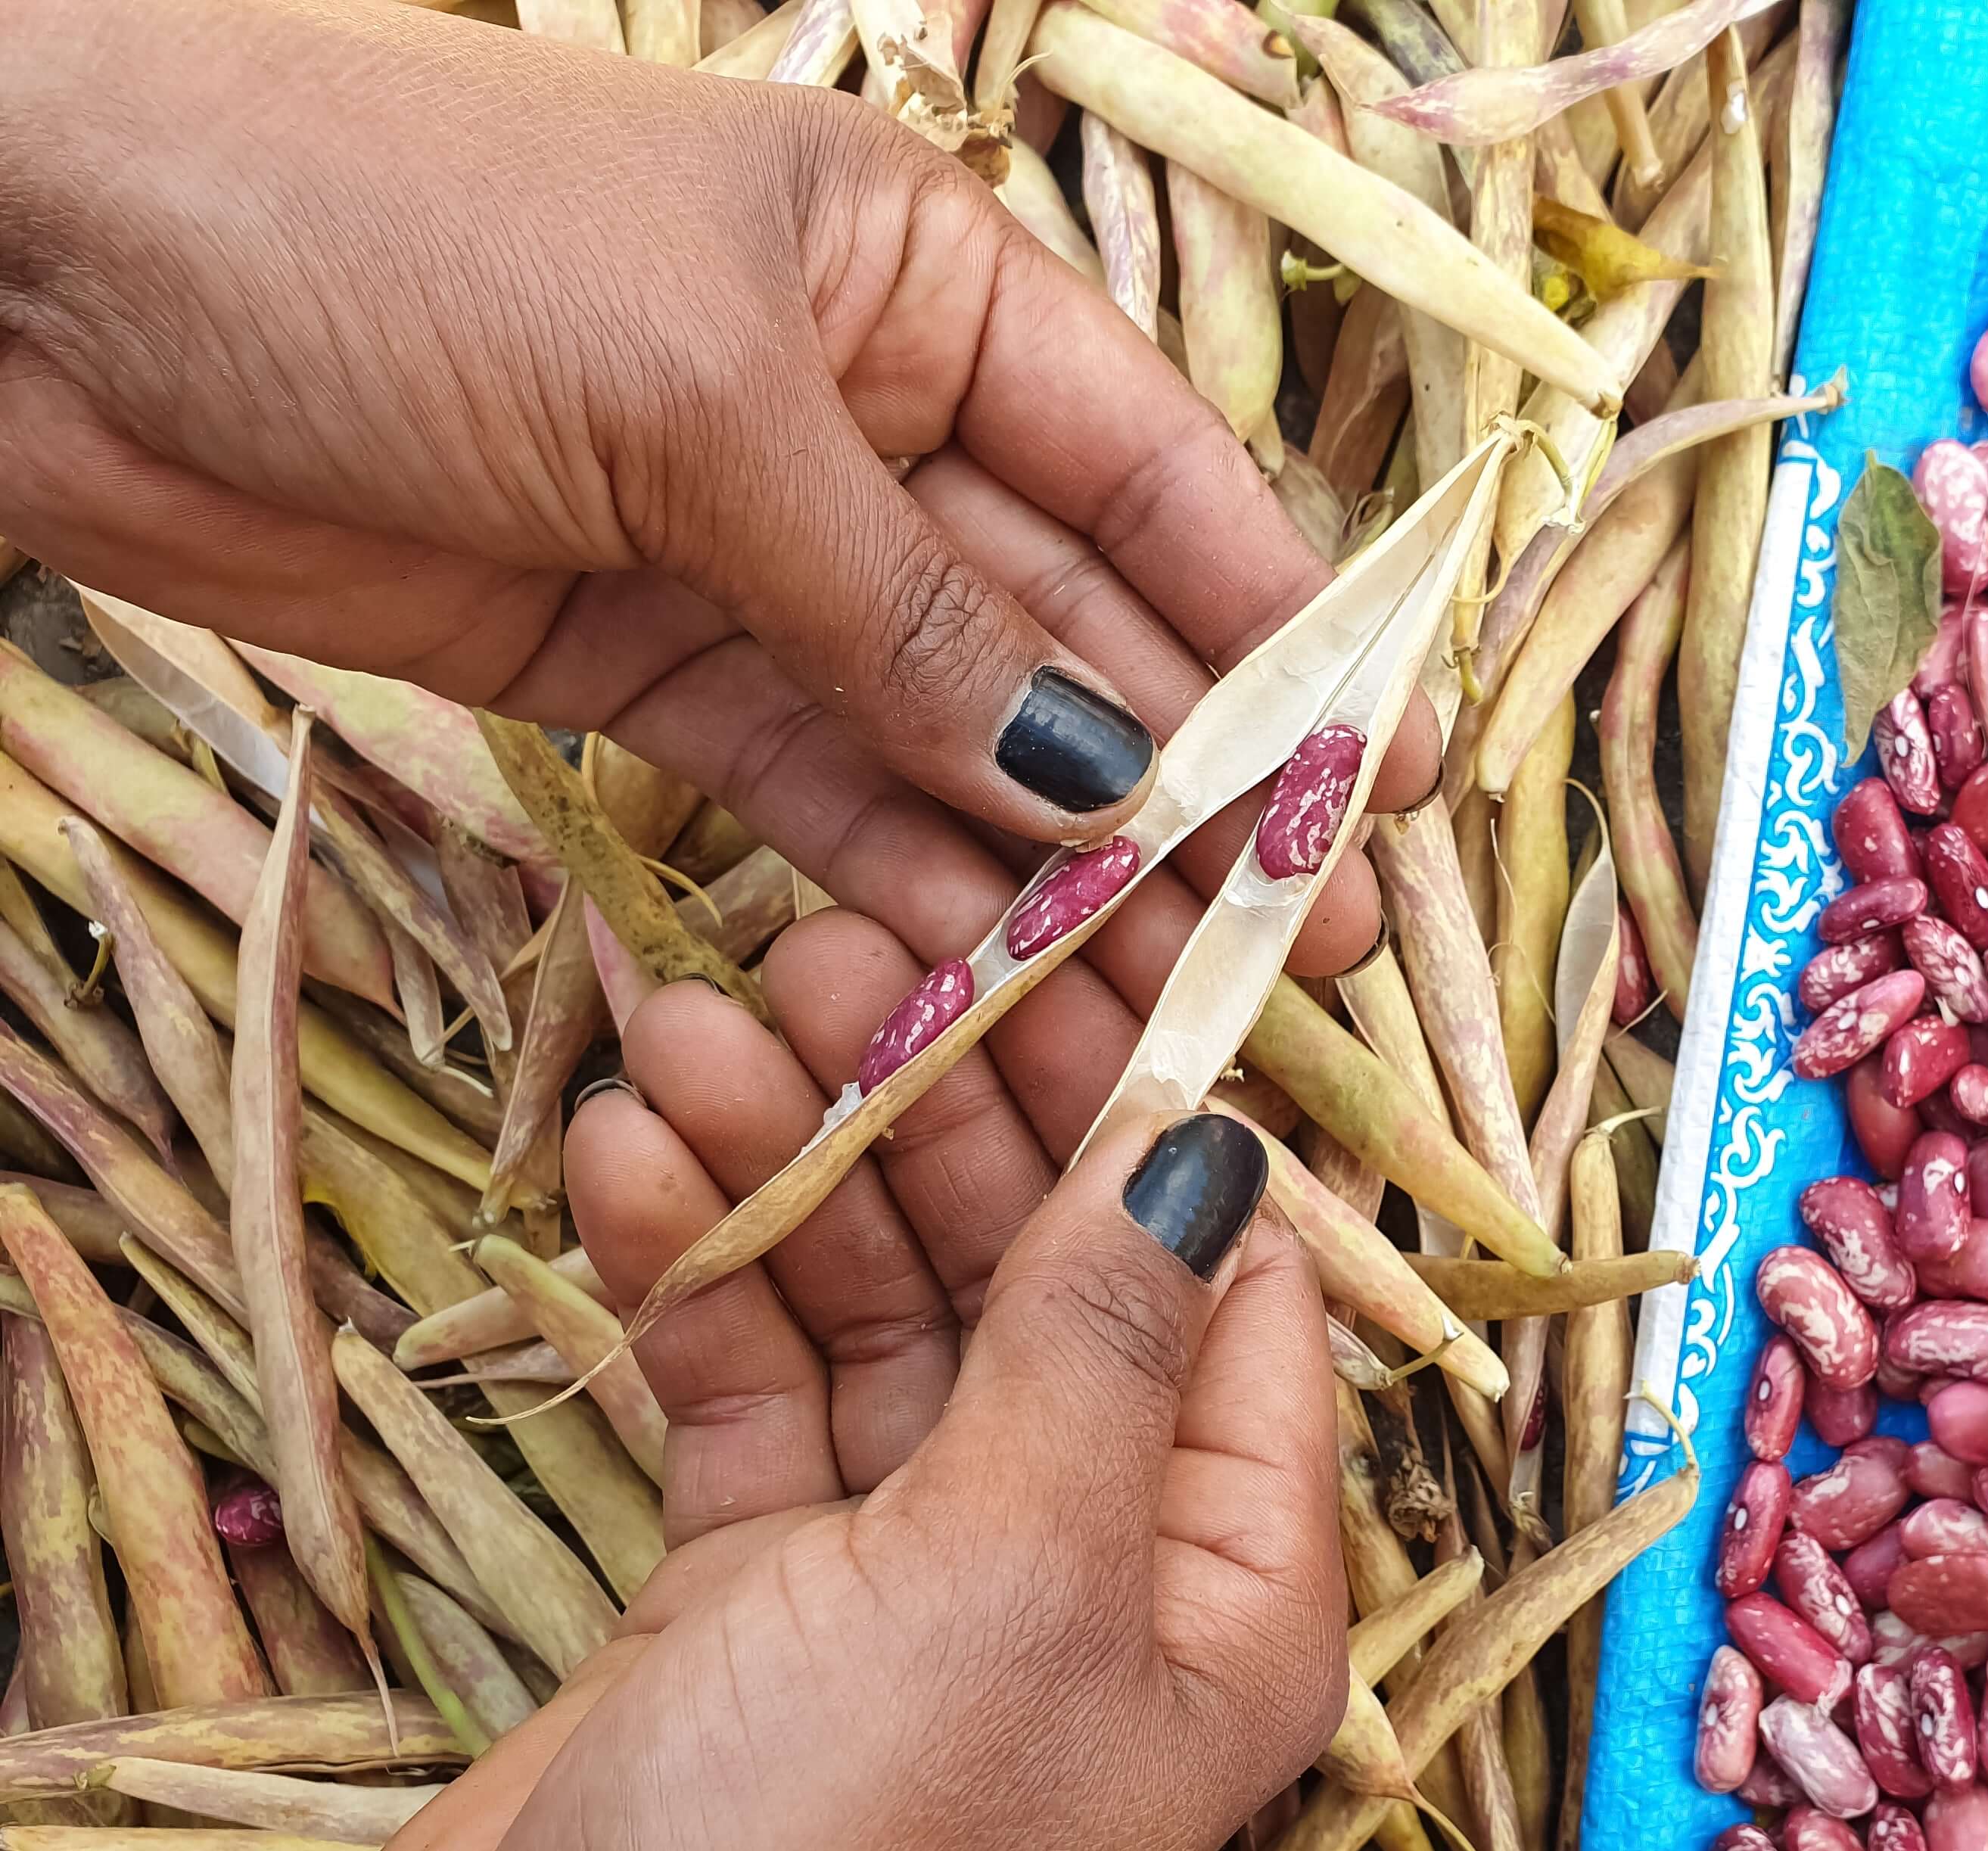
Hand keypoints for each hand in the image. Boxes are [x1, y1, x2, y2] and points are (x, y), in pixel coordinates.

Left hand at [0, 0, 1424, 1173]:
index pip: (1152, 473)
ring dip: (1051, 872)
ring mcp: (751, 553)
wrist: (33, 274)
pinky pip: (812, 793)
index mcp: (918, 278)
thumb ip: (909, 609)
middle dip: (1184, 790)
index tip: (1371, 784)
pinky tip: (983, 977)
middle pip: (1070, 629)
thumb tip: (1100, 778)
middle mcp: (863, 416)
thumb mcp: (698, 399)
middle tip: (1295, 945)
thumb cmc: (382, 229)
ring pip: (950, 739)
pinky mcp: (639, 668)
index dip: (1276, 634)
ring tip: (1160, 1003)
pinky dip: (893, 885)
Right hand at [174, 924, 1347, 1850]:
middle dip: (957, 1109)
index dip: (1166, 1106)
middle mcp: (1094, 1568)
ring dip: (805, 1163)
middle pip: (1051, 1275)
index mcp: (1230, 1588)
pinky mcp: (756, 1583)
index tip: (1083, 938)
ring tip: (708, 1015)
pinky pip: (756, 1381)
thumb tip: (1215, 1147)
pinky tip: (636, 1150)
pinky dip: (706, 1270)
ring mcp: (917, 1572)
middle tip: (853, 942)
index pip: (1242, 1291)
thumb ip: (1101, 1345)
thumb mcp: (1010, 1578)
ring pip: (889, 1308)